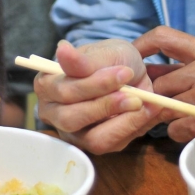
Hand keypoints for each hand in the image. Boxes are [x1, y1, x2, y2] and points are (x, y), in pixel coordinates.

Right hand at [34, 39, 161, 153]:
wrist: (129, 71)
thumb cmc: (109, 58)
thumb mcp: (103, 52)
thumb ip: (83, 59)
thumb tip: (61, 50)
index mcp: (47, 84)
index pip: (63, 90)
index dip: (93, 84)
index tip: (124, 72)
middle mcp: (53, 112)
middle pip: (71, 118)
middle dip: (107, 106)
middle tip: (135, 94)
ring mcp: (72, 132)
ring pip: (91, 138)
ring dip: (122, 122)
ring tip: (143, 103)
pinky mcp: (93, 144)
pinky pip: (111, 145)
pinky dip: (132, 128)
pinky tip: (147, 111)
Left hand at [134, 27, 194, 143]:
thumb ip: (184, 67)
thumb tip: (145, 73)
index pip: (163, 36)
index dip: (141, 46)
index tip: (130, 58)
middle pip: (161, 81)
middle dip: (157, 97)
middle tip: (161, 106)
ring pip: (165, 106)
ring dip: (168, 116)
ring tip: (184, 117)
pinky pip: (174, 128)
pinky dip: (178, 132)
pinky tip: (192, 129)